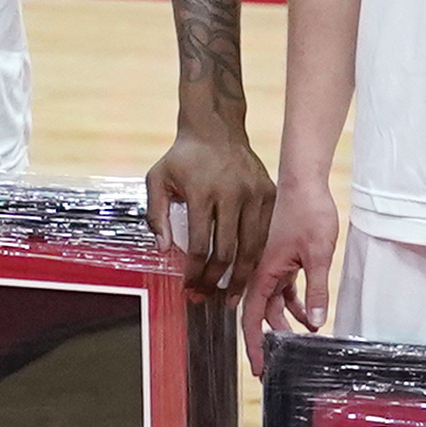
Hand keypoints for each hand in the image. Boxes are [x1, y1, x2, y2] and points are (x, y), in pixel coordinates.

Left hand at [143, 123, 271, 302]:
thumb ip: (155, 215)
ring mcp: (254, 194)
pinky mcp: (269, 193)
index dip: (194, 272)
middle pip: (228, 251)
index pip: (200, 244)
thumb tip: (163, 249)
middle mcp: (232, 193)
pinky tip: (247, 270)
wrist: (216, 128)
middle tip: (208, 298)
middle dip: (217, 281)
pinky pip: (265, 233)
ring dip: (241, 276)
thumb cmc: (184, 157)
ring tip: (231, 295)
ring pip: (252, 246)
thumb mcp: (157, 179)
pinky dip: (257, 255)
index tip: (189, 287)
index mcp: (202, 192)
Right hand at [243, 174, 339, 372]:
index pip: (254, 317)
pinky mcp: (283, 258)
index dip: (254, 345)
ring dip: (285, 321)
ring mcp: (272, 264)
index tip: (257, 368)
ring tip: (301, 340)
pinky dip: (294, 303)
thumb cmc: (307, 212)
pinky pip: (283, 289)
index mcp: (263, 270)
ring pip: (273, 302)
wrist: (305, 181)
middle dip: (267, 340)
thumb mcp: (318, 254)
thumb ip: (316, 290)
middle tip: (274, 364)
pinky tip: (308, 314)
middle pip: (260, 314)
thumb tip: (315, 321)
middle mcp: (262, 270)